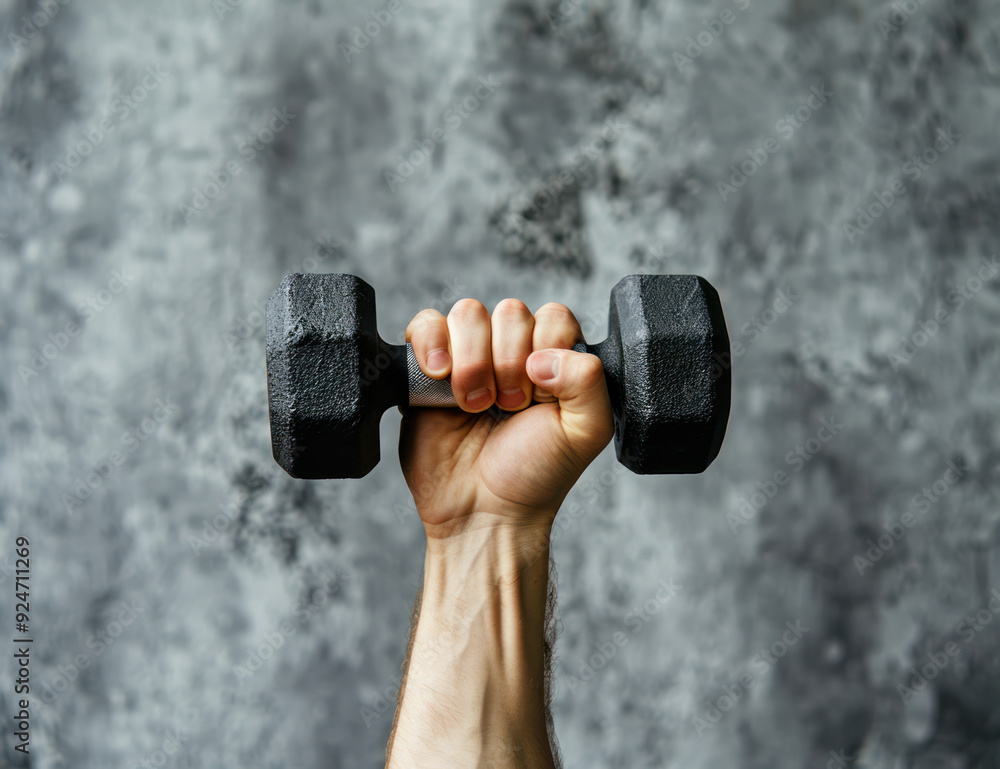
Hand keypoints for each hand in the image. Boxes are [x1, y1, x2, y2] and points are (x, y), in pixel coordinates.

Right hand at [399, 297, 614, 535]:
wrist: (482, 511)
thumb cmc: (535, 474)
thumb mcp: (586, 431)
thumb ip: (588, 380)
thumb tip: (543, 354)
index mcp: (554, 359)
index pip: (552, 316)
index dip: (545, 351)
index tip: (538, 396)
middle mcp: (511, 352)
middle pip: (509, 312)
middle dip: (508, 362)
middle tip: (507, 407)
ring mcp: (468, 357)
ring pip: (467, 314)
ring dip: (472, 360)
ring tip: (473, 403)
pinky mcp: (426, 368)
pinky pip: (425, 324)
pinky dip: (432, 343)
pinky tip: (439, 377)